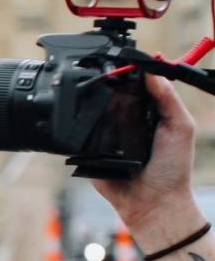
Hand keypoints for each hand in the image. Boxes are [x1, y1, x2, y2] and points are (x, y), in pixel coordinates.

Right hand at [93, 74, 206, 249]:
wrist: (152, 203)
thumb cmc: (173, 168)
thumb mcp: (180, 126)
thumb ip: (167, 97)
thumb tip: (151, 68)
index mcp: (150, 112)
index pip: (138, 84)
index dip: (131, 70)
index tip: (123, 58)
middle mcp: (127, 121)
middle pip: (112, 93)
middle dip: (108, 84)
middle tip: (104, 72)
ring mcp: (107, 135)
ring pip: (93, 111)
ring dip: (93, 104)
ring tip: (93, 95)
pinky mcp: (90, 150)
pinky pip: (81, 134)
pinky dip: (81, 127)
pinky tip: (83, 118)